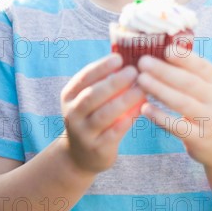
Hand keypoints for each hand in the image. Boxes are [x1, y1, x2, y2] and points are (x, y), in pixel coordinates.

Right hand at [60, 54, 145, 173]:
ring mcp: (82, 133)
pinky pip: (113, 134)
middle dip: (113, 82)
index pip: (84, 77)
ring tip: (141, 90)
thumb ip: (104, 80)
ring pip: (103, 115)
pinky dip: (126, 121)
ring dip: (123, 101)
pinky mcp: (96, 149)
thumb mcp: (89, 98)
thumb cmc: (92, 116)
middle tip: (134, 71)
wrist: (80, 155)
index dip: (101, 67)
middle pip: (92, 95)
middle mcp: (72, 114)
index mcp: (70, 95)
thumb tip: (129, 55)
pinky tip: (140, 110)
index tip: (119, 58)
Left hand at [137, 48, 211, 167]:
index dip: (184, 57)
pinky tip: (145, 108)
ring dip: (160, 90)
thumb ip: (187, 71)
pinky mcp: (199, 139)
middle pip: (188, 82)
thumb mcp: (206, 88)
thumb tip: (157, 49)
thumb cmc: (206, 108)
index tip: (165, 49)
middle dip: (164, 71)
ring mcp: (208, 119)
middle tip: (143, 62)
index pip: (201, 65)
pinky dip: (161, 117)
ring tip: (141, 80)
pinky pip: (178, 127)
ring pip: (183, 102)